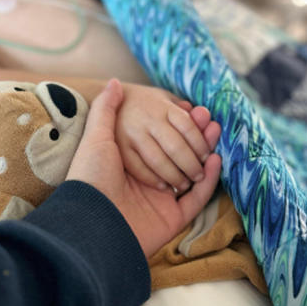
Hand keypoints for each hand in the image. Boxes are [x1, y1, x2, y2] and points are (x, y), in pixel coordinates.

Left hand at [67, 79, 222, 257]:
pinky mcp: (174, 218)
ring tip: (215, 131)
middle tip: (208, 118)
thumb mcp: (96, 138)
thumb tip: (114, 82)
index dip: (178, 125)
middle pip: (181, 155)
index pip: (162, 141)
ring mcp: (162, 201)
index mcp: (132, 165)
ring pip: (194, 174)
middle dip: (196, 136)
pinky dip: (210, 180)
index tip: (192, 108)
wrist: (90, 222)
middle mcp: (148, 182)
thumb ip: (106, 110)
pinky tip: (216, 159)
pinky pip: (198, 198)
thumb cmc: (90, 178)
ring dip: (206, 152)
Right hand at [115, 82, 219, 192]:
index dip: (201, 145)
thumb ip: (188, 113)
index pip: (188, 127)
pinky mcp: (119, 148)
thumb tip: (206, 117)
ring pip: (158, 160)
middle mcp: (147, 120)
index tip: (208, 157)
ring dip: (174, 176)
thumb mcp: (169, 100)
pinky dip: (153, 179)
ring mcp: (132, 134)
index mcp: (163, 107)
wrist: (109, 102)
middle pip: (175, 146)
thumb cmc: (150, 105)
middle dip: (191, 165)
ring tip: (184, 184)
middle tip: (199, 176)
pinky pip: (138, 168)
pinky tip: (164, 185)